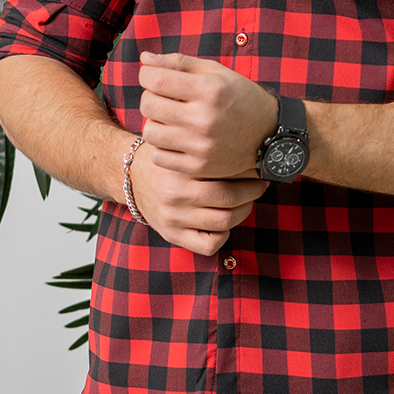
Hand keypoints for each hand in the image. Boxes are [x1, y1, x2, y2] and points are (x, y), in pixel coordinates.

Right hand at [127, 140, 268, 255]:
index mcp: (180, 170)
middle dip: (252, 192)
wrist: (134, 176)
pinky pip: (209, 245)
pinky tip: (224, 220)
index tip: (259, 168)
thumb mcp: (185, 148)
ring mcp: (173, 219)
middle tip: (259, 184)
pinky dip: (224, 234)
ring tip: (246, 201)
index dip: (250, 173)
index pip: (227, 174)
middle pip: (229, 199)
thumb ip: (212, 152)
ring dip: (243, 212)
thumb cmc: (168, 159)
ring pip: (224, 223)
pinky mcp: (172, 235)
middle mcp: (175, 196)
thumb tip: (253, 155)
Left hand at [138, 51, 277, 179]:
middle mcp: (204, 118)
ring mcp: (201, 146)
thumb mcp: (216, 72)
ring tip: (169, 119)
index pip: (155, 79)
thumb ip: (179, 62)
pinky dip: (162, 147)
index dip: (147, 74)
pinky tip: (176, 139)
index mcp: (209, 90)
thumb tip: (144, 58)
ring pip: (150, 132)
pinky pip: (159, 156)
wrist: (270, 135)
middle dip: (150, 97)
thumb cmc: (240, 98)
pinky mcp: (199, 166)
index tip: (152, 76)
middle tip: (162, 97)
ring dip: (155, 122)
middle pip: (148, 105)